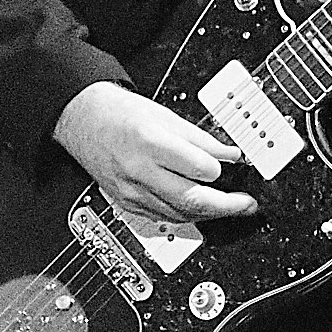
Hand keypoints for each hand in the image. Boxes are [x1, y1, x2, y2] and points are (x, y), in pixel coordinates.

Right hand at [52, 81, 256, 221]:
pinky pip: (162, 217)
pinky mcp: (126, 203)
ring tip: (230, 208)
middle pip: (192, 199)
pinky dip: (185, 214)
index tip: (236, 164)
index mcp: (151, 143)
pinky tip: (200, 209)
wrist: (84, 121)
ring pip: (179, 214)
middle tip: (247, 204)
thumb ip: (200, 138)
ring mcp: (131, 192)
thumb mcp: (166, 116)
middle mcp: (140, 172)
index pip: (200, 168)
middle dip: (226, 205)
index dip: (221, 168)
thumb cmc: (121, 114)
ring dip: (209, 214)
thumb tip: (230, 154)